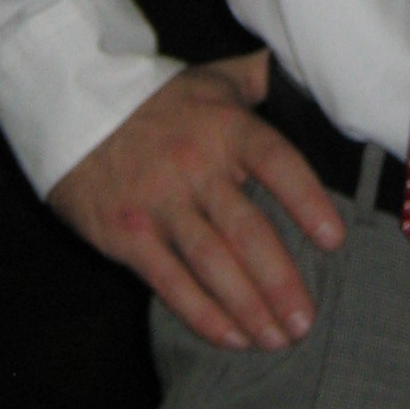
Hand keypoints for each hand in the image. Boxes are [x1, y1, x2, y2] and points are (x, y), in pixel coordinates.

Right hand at [47, 48, 344, 352]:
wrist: (75, 107)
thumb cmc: (157, 99)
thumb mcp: (211, 78)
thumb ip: (257, 78)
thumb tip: (299, 70)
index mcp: (226, 127)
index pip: (276, 162)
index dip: (307, 200)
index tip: (334, 240)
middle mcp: (196, 166)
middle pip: (247, 231)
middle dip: (280, 281)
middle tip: (305, 321)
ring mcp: (160, 204)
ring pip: (212, 265)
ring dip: (248, 307)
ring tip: (278, 339)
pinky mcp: (128, 235)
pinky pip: (171, 283)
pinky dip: (203, 315)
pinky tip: (232, 337)